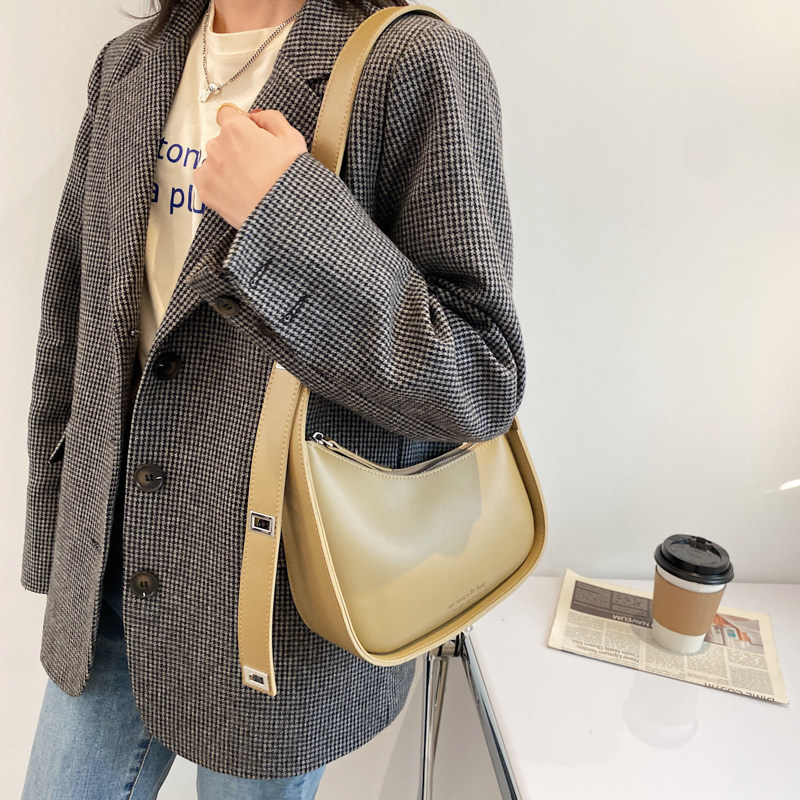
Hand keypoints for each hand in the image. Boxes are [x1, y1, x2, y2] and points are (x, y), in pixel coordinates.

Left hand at [194, 104, 307, 228]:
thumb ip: (271, 118)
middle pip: (223, 140)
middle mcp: (218, 145)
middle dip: (236, 148)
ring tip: (249, 182)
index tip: (250, 137)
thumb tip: (257, 116)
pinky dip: (219, 184)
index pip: (229, 115)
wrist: (284, 215)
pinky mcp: (205, 190)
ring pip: (215, 160)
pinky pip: (207, 179)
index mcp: (236, 129)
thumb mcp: (292, 139)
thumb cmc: (289, 180)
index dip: (243, 126)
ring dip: (227, 167)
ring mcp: (209, 168)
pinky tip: (238, 191)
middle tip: (257, 166)